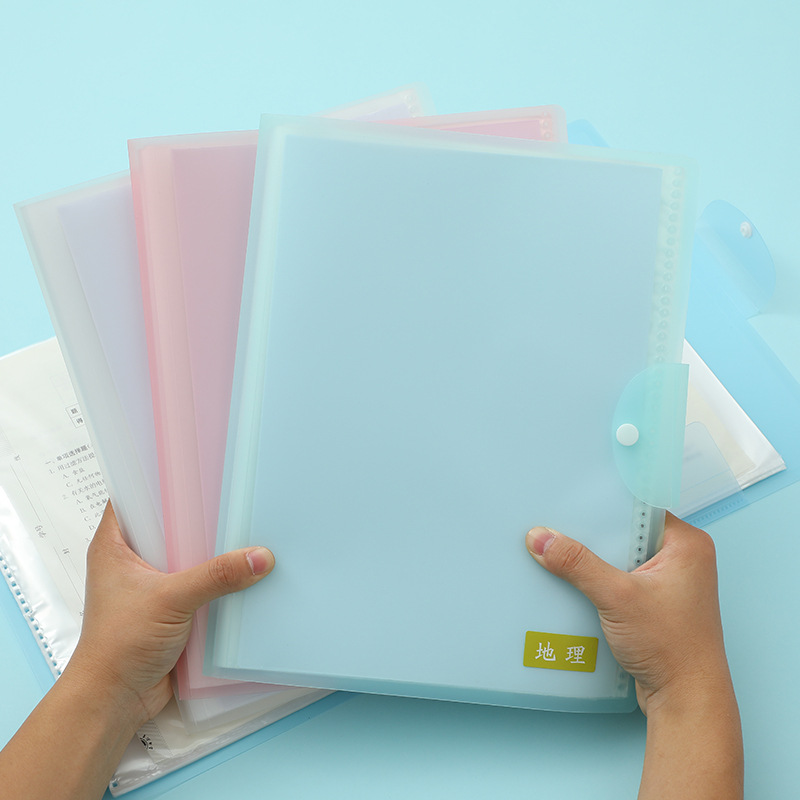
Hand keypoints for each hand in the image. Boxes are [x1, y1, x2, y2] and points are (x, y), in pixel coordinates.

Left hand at [67, 501, 274, 727]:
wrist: (115, 700)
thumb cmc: (120, 644)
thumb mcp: (171, 599)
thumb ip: (217, 576)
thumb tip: (260, 557)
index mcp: (114, 545)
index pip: (134, 496)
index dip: (160, 479)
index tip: (195, 466)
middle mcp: (132, 560)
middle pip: (169, 526)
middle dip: (200, 516)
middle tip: (234, 496)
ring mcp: (152, 585)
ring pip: (187, 556)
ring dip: (212, 551)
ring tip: (247, 528)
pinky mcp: (170, 609)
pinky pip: (199, 585)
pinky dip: (218, 580)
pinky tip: (246, 571)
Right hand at [525, 512, 742, 798]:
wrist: (686, 701)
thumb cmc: (671, 647)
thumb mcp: (617, 596)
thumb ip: (577, 564)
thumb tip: (541, 537)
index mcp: (688, 545)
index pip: (639, 508)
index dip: (604, 505)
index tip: (571, 502)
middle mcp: (684, 560)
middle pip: (627, 534)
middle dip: (594, 536)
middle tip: (559, 527)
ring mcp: (671, 584)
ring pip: (622, 559)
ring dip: (595, 561)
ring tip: (561, 552)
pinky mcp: (657, 605)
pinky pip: (622, 581)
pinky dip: (600, 582)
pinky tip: (574, 582)